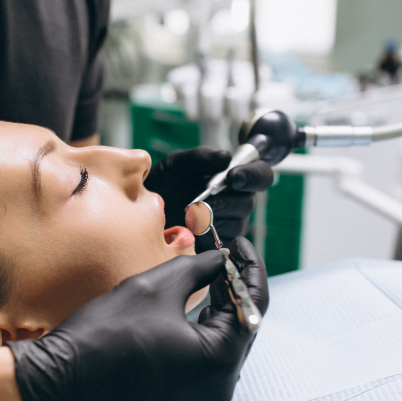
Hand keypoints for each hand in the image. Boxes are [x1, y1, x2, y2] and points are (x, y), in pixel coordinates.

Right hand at [8, 244, 268, 400]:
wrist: (58, 388)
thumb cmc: (102, 337)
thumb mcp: (154, 287)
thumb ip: (198, 269)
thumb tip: (219, 261)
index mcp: (220, 360)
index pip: (252, 305)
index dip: (247, 267)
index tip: (237, 243)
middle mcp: (218, 389)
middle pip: (241, 329)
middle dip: (233, 291)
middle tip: (223, 258)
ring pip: (221, 348)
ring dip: (217, 314)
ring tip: (208, 281)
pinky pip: (202, 366)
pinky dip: (200, 337)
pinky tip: (187, 314)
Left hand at [145, 147, 273, 240]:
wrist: (141, 210)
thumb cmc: (162, 183)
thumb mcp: (176, 164)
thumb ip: (201, 157)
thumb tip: (225, 157)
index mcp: (232, 176)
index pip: (260, 174)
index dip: (252, 175)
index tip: (233, 176)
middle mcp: (235, 200)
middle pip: (248, 202)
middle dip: (226, 201)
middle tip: (203, 201)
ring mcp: (228, 223)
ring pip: (236, 224)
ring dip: (213, 218)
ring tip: (189, 215)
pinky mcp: (217, 243)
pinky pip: (222, 241)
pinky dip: (207, 234)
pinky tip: (190, 229)